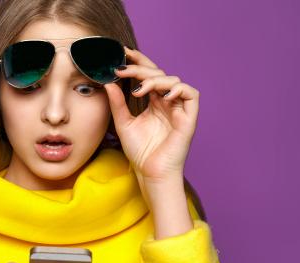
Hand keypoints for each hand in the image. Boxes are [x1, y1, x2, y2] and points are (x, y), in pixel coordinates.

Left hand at [104, 46, 199, 184]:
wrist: (150, 173)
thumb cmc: (140, 152)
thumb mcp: (123, 123)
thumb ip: (117, 103)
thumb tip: (108, 82)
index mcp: (153, 102)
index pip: (148, 75)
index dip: (137, 62)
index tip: (121, 54)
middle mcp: (167, 102)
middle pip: (159, 74)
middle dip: (141, 68)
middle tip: (123, 69)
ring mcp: (178, 109)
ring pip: (173, 80)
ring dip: (155, 80)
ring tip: (139, 90)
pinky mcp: (188, 118)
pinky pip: (191, 94)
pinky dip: (177, 89)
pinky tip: (161, 96)